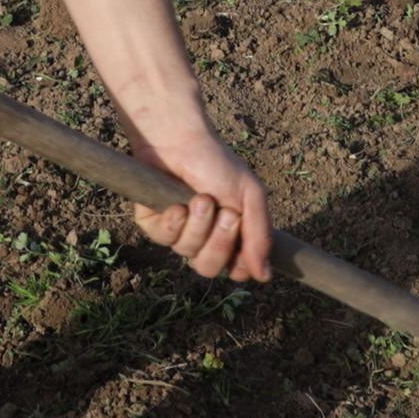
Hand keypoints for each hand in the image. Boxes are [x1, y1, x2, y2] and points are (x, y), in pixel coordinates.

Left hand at [130, 133, 272, 282]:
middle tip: (225, 214)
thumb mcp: (249, 196)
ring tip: (200, 198)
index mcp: (230, 234)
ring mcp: (177, 233)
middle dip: (219, 242)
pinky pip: (162, 240)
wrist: (181, 142)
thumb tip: (265, 276)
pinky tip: (177, 204)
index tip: (242, 246)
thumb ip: (260, 234)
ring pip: (186, 253)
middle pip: (209, 268)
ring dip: (198, 225)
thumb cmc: (218, 165)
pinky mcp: (153, 225)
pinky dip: (173, 222)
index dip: (238, 265)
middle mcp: (203, 238)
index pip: (235, 270)